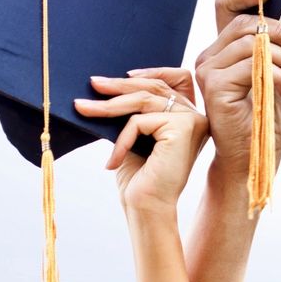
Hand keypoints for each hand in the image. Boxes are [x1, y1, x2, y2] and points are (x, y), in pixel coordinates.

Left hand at [75, 74, 208, 212]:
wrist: (147, 209)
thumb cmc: (140, 179)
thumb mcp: (136, 137)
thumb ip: (135, 112)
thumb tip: (109, 87)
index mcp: (189, 117)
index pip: (178, 79)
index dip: (154, 71)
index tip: (126, 74)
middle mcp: (196, 116)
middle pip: (156, 86)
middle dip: (120, 84)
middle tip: (93, 84)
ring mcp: (193, 121)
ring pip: (145, 99)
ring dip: (109, 104)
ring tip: (83, 108)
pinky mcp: (183, 128)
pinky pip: (140, 120)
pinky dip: (121, 139)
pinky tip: (113, 160)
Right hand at [192, 0, 280, 172]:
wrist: (256, 156)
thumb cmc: (267, 117)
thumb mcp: (276, 74)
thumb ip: (275, 48)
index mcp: (224, 50)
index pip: (225, 7)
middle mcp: (210, 56)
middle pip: (247, 23)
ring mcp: (208, 70)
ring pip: (253, 43)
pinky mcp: (214, 86)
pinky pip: (253, 65)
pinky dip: (279, 75)